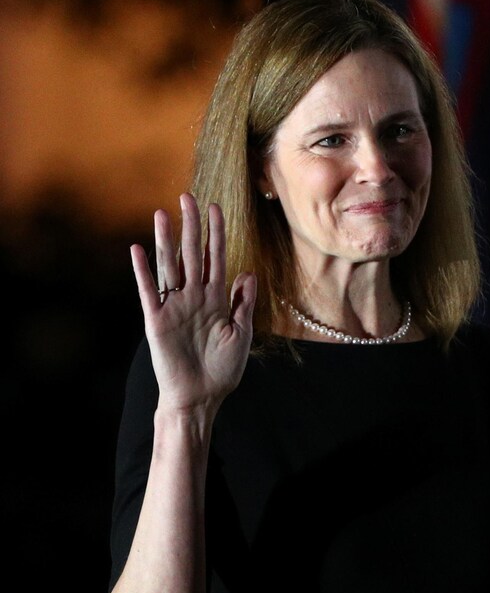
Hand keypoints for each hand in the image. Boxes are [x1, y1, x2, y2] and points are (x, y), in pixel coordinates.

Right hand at [130, 193, 255, 413]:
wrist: (202, 396)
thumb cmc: (223, 368)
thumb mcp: (241, 333)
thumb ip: (243, 302)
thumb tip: (248, 272)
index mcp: (216, 298)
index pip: (215, 257)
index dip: (216, 233)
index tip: (217, 207)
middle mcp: (194, 296)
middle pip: (192, 254)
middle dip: (192, 226)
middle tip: (189, 196)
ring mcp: (175, 306)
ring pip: (170, 266)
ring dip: (167, 240)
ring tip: (164, 214)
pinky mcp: (157, 320)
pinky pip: (149, 291)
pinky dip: (143, 271)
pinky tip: (138, 249)